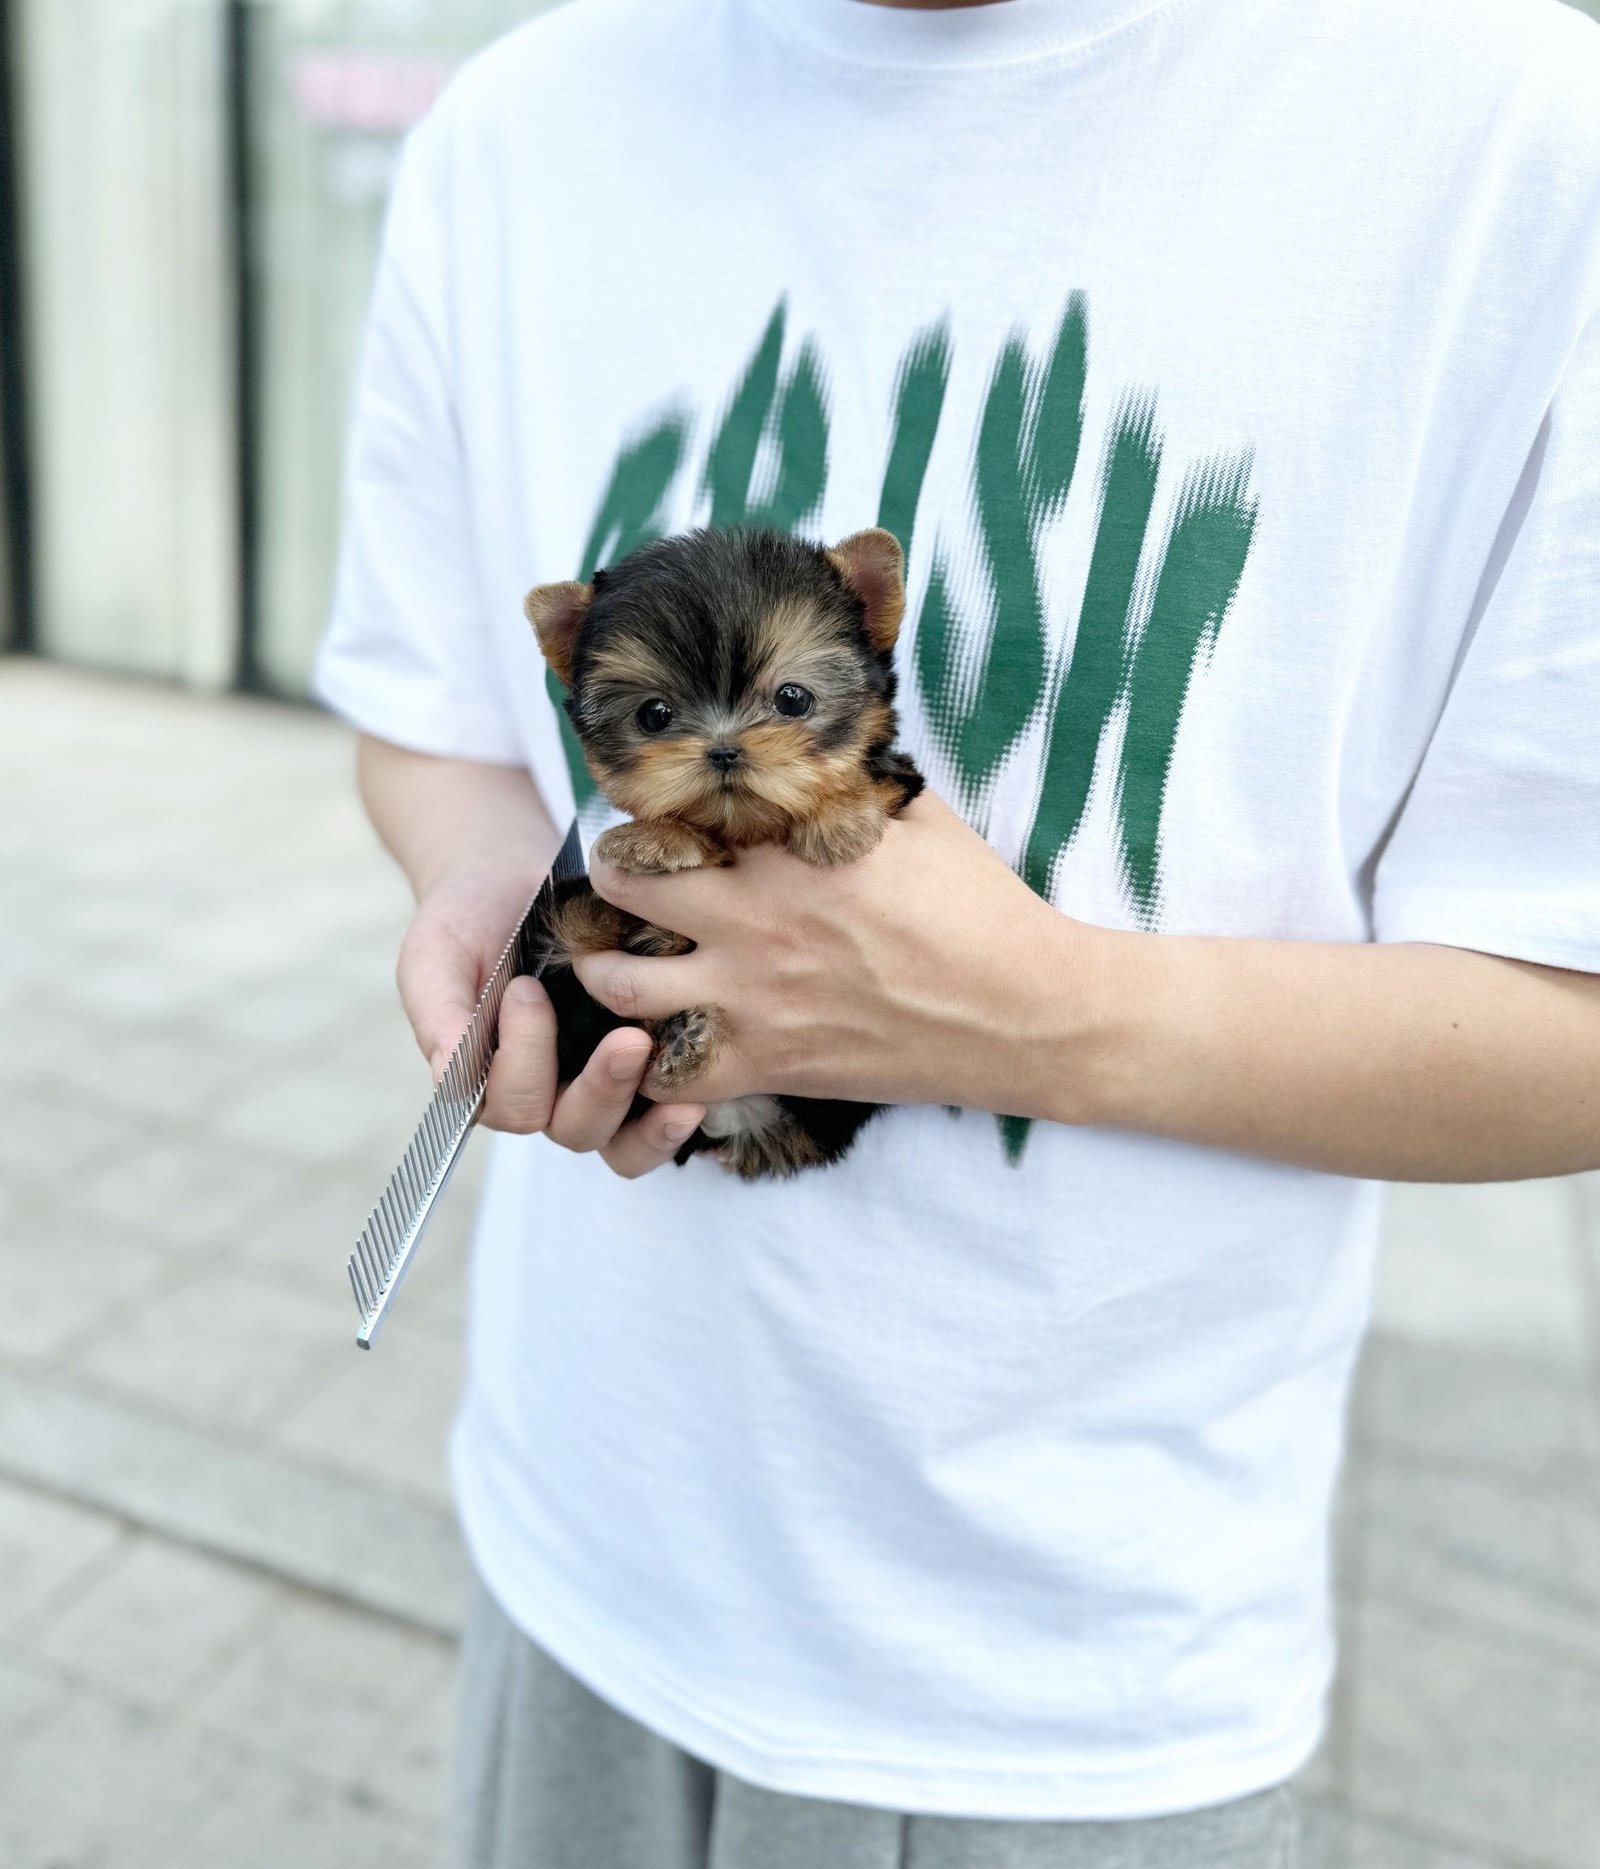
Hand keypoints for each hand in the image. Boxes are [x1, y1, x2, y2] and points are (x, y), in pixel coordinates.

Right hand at [396, 866, 705, 1177]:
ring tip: (685, 1092)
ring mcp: (599, 1082)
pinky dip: (683, 1112)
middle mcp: (548, 1093)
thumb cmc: (468, 918)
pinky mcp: (648, 1063)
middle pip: (576, 1129)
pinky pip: (664, 1113)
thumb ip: (438, 1014)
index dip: (521, 1062)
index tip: (526, 991)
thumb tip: (450, 1078)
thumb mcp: (436, 954)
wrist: (514, 874)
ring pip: (623, 1141)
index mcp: (492, 1079)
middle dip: (602, 1091)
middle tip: (629, 1040)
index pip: (511, 1106)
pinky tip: (707, 1088)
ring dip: (652, 1123)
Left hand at [570, 791, 1109, 1116]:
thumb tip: (826, 740)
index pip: (673, 812)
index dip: (649, 810)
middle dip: (609, 876)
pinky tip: (660, 1045)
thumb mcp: (918, 816)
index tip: (651, 814)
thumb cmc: (979, 910)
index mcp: (786, 846)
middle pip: (623, 884)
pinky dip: (648, 1062)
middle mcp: (751, 918)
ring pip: (619, 984)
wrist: (1021, 1014)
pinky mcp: (765, 1064)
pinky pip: (665, 1075)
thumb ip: (854, 779)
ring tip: (614, 958)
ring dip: (604, 966)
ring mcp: (750, 998)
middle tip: (618, 880)